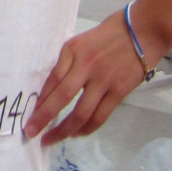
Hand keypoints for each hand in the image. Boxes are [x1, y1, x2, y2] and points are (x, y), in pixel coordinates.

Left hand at [23, 6, 159, 146]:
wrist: (142, 31)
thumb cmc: (108, 34)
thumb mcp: (81, 41)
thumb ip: (68, 62)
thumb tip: (53, 88)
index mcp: (72, 50)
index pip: (51, 79)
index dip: (40, 100)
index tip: (29, 113)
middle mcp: (85, 65)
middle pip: (61, 97)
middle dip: (44, 118)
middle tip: (32, 132)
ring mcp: (103, 80)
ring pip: (80, 113)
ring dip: (64, 130)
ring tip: (52, 139)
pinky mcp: (119, 91)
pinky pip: (100, 116)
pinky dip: (86, 129)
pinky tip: (77, 134)